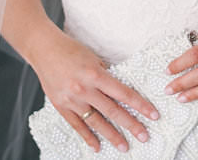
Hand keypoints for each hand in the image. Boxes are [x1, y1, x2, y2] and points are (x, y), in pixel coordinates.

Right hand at [30, 31, 159, 151]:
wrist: (44, 50)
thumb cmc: (71, 50)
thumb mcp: (94, 58)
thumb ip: (106, 75)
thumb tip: (120, 90)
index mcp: (96, 74)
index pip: (124, 93)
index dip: (140, 105)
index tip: (153, 115)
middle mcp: (84, 89)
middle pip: (113, 111)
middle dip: (131, 125)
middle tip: (144, 136)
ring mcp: (72, 100)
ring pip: (96, 122)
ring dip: (112, 135)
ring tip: (124, 146)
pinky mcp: (61, 106)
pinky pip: (77, 125)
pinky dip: (87, 137)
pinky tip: (97, 146)